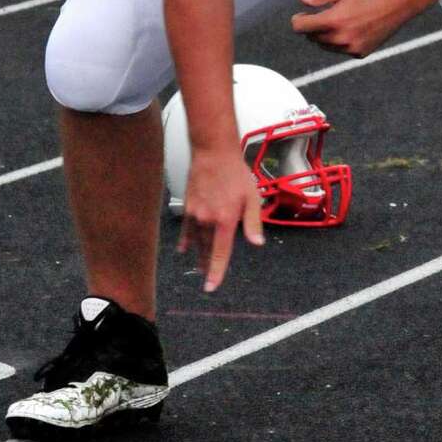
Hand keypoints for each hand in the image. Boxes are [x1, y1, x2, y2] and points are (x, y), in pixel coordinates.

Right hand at [178, 146, 263, 292]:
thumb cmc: (235, 174)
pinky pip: (186, 230)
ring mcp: (195, 214)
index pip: (220, 253)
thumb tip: (257, 243)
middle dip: (207, 266)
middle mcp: (207, 221)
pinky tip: (184, 249)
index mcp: (225, 220)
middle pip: (206, 250)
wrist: (213, 154)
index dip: (216, 272)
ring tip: (199, 267)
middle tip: (207, 279)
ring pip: (196, 241)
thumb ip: (253, 223)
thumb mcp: (252, 197)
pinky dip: (186, 240)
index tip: (211, 287)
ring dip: (198, 255)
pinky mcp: (188, 207)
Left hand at [291, 0, 410, 57]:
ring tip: (338, 21)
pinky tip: (352, 28)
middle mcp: (341, 38)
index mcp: (334, 21)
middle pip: (312, 38)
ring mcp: (351, 48)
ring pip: (326, 46)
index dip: (298, 20)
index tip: (302, 15)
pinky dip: (341, 42)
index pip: (301, 27)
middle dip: (313, 27)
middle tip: (321, 15)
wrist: (398, 2)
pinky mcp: (361, 53)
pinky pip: (342, 50)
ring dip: (326, 36)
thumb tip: (303, 0)